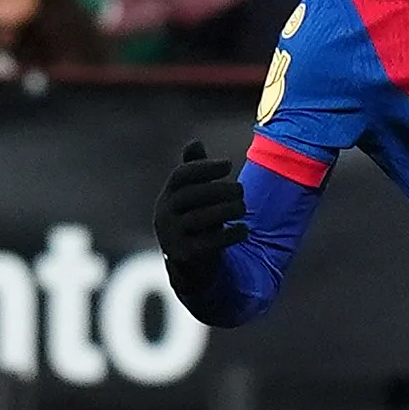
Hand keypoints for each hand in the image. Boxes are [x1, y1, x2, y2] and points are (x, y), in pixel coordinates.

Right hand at [154, 139, 245, 265]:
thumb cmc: (196, 222)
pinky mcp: (186, 256)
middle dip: (219, 189)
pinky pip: (209, 243)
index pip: (181, 176)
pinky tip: (244, 229)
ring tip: (243, 207)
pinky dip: (230, 234)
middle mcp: (164, 215)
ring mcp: (172, 236)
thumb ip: (195, 171)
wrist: (190, 267)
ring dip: (227, 209)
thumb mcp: (194, 197)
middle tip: (241, 189)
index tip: (229, 165)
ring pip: (200, 218)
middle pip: (191, 195)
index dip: (204, 167)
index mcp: (167, 197)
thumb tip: (194, 142)